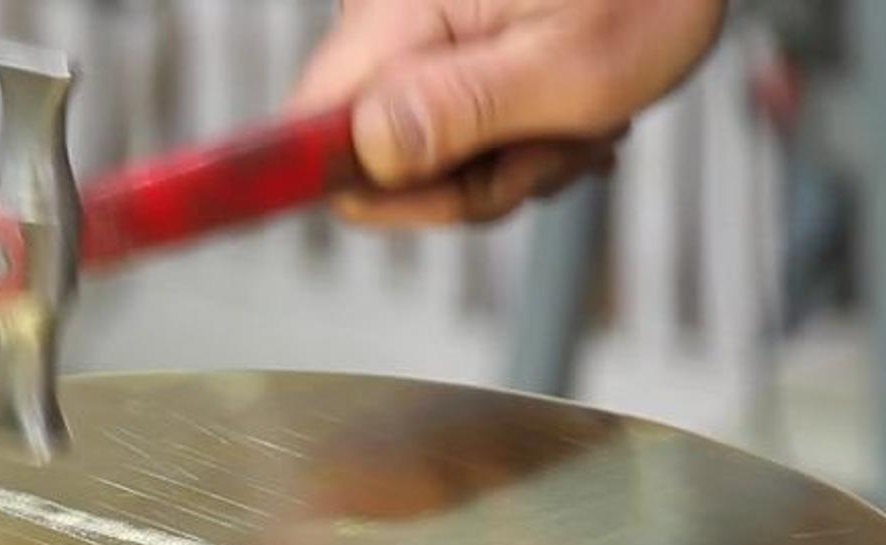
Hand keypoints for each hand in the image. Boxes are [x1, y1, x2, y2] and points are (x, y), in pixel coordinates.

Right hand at [289, 0, 727, 224]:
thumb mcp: (573, 69)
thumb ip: (466, 110)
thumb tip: (369, 149)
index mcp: (400, 9)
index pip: (311, 126)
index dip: (372, 182)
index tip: (451, 186)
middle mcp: (387, 23)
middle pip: (376, 167)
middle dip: (474, 180)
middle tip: (556, 139)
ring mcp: (413, 47)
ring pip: (423, 169)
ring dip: (512, 167)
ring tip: (574, 120)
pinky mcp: (438, 67)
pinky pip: (452, 150)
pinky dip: (516, 150)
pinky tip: (561, 115)